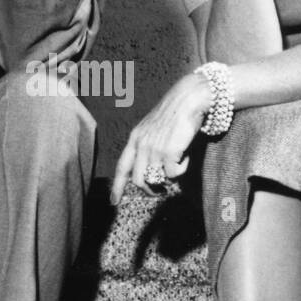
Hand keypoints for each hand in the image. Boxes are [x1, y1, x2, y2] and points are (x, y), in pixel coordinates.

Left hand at [110, 72, 213, 205]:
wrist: (188, 99)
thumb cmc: (174, 113)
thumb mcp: (153, 128)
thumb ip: (149, 146)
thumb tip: (154, 171)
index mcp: (135, 138)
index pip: (122, 167)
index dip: (117, 186)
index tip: (113, 201)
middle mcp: (141, 145)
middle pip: (138, 180)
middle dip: (149, 190)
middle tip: (160, 192)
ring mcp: (153, 149)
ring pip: (156, 179)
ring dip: (169, 178)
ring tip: (178, 165)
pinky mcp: (168, 152)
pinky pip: (173, 174)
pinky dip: (182, 169)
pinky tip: (185, 157)